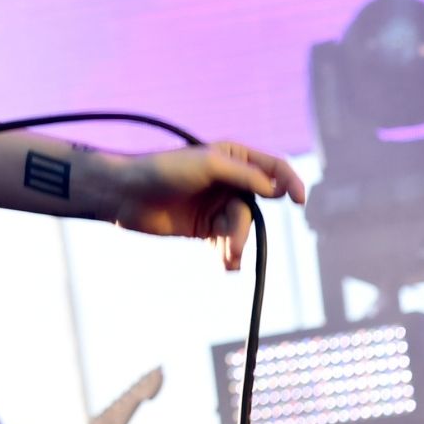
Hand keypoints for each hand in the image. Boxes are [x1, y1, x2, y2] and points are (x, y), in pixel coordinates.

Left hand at [111, 140, 306, 269]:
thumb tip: (276, 188)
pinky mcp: (205, 228)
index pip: (273, 169)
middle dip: (245, 229)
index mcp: (233, 158)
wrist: (125, 194)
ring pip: (242, 228)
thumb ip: (244, 175)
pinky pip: (227, 242)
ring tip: (225, 260)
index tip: (299, 201)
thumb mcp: (207, 165)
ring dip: (236, 245)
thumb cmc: (162, 170)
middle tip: (232, 246)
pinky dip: (229, 254)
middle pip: (255, 207)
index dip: (290, 182)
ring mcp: (217, 205)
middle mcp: (230, 181)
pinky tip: (225, 265)